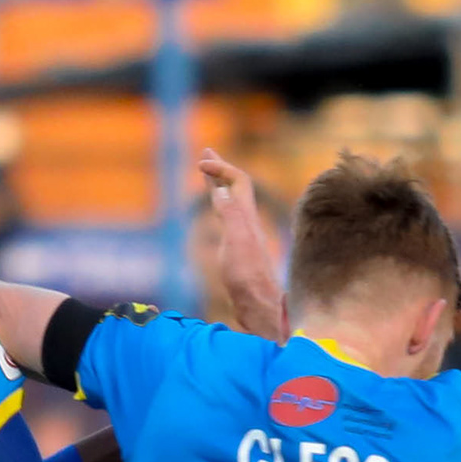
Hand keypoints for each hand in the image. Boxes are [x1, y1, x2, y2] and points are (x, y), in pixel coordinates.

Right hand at [198, 150, 286, 341]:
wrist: (259, 306)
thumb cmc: (247, 277)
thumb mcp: (237, 242)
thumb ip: (230, 214)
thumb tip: (222, 190)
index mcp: (246, 217)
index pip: (237, 180)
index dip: (221, 168)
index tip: (201, 163)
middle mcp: (247, 224)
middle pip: (236, 189)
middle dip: (220, 171)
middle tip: (207, 155)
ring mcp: (244, 238)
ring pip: (232, 204)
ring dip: (220, 187)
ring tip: (209, 178)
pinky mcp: (240, 252)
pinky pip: (229, 221)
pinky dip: (221, 209)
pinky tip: (218, 213)